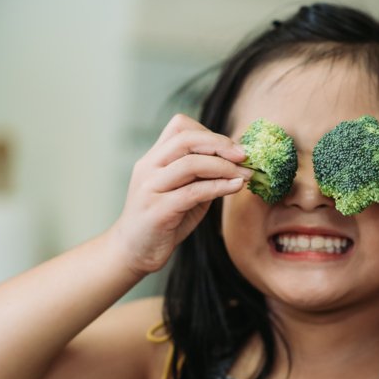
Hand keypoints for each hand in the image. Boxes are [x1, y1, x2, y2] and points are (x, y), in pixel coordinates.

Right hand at [112, 114, 251, 275]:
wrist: (134, 252)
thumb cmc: (162, 221)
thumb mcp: (183, 192)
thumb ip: (202, 176)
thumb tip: (237, 163)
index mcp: (153, 159)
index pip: (180, 127)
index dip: (210, 133)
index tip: (233, 148)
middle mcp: (148, 168)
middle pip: (186, 139)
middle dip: (221, 144)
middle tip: (245, 156)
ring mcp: (150, 188)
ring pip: (191, 163)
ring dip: (224, 167)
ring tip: (245, 175)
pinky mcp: (158, 210)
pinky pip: (194, 192)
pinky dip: (219, 186)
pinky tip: (235, 187)